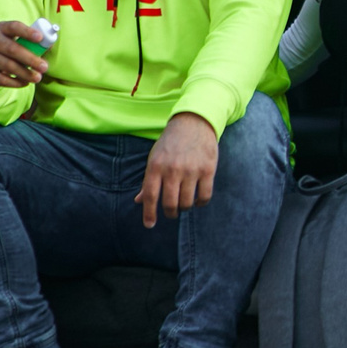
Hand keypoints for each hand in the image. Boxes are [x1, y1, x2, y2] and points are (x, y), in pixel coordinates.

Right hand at [0, 20, 52, 91]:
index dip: (27, 32)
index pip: (14, 26)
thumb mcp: (17, 43)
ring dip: (26, 73)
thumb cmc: (9, 52)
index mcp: (2, 28)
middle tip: (45, 67)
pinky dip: (16, 82)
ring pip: (8, 65)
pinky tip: (25, 83)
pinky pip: (1, 79)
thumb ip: (32, 43)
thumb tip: (49, 44)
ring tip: (38, 78)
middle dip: (31, 59)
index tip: (40, 38)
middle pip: (12, 49)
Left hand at [137, 112, 219, 226]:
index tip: (149, 225)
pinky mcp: (208, 169)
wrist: (194, 122)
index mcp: (156, 166)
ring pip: (187, 202)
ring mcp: (191, 169)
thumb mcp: (155, 158)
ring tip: (184, 205)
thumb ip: (148, 180)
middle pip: (170, 203)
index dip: (149, 213)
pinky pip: (205, 196)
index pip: (150, 196)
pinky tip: (198, 200)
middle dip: (170, 213)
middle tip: (171, 213)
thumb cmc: (171, 143)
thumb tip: (138, 201)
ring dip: (185, 208)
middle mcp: (173, 169)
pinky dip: (201, 203)